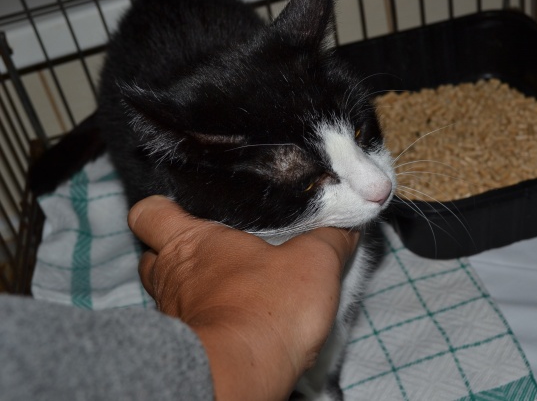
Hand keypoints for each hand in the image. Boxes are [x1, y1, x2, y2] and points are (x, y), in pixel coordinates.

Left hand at [128, 196, 358, 400]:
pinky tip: (235, 321)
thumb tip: (345, 226)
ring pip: (168, 293)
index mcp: (192, 241)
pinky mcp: (184, 347)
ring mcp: (173, 314)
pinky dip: (205, 320)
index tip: (187, 209)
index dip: (163, 208)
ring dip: (191, 289)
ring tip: (229, 288)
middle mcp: (172, 277)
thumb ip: (330, 238)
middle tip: (214, 250)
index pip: (148, 213)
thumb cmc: (269, 307)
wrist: (244, 373)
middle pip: (153, 257)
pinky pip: (187, 325)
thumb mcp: (314, 261)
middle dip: (176, 252)